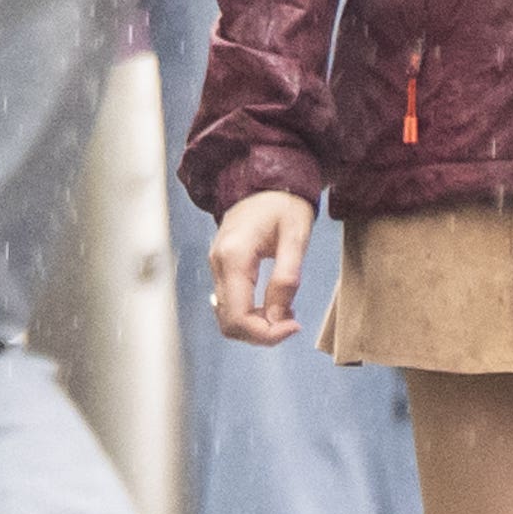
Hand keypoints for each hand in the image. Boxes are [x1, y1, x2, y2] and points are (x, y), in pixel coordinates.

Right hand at [211, 192, 314, 345]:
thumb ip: (286, 279)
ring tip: (286, 312)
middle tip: (292, 323)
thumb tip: (278, 318)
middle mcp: (218, 265)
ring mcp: (217, 267)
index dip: (265, 333)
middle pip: (229, 323)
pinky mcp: (222, 268)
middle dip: (261, 333)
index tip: (294, 327)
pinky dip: (251, 314)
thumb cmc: (284, 203)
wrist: (265, 180)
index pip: (238, 317)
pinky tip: (274, 304)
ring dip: (257, 325)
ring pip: (227, 317)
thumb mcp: (295, 238)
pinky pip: (230, 303)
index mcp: (234, 258)